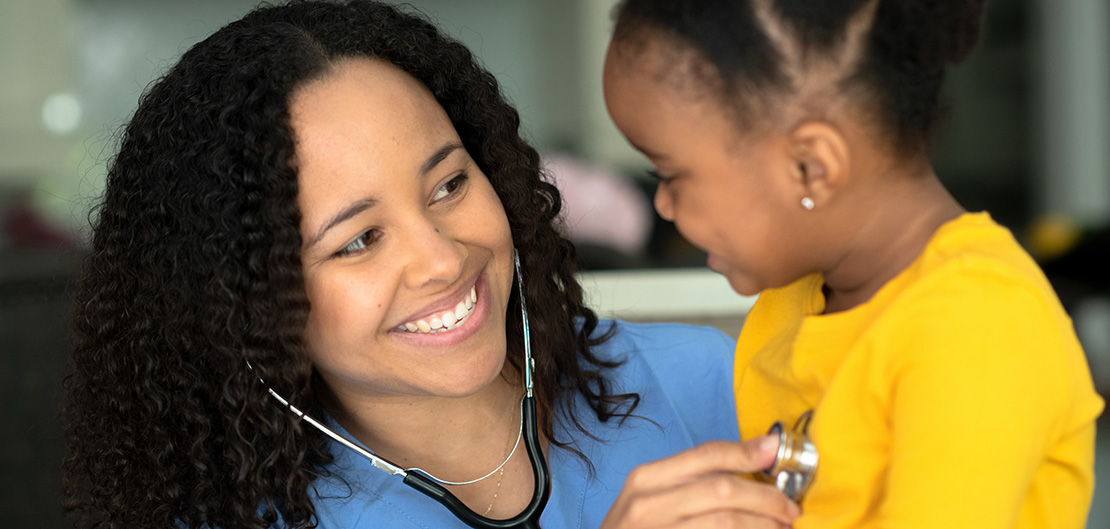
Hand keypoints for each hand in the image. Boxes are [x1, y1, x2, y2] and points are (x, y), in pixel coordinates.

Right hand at [600, 436, 800, 528]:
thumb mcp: (650, 499)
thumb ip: (692, 480)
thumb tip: (755, 457)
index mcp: (646, 480)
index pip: (705, 455)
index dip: (746, 452)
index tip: (777, 452)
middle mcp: (648, 506)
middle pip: (723, 490)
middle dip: (767, 499)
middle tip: (789, 510)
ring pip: (727, 523)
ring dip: (764, 526)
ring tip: (781, 528)